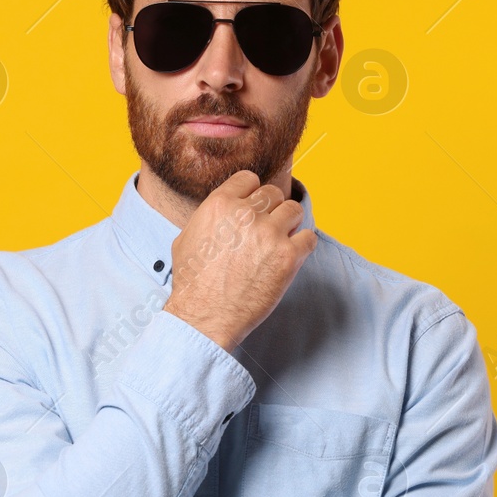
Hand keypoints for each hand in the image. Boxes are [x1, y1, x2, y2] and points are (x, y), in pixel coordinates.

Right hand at [162, 170, 316, 351]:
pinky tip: (290, 256)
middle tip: (265, 230)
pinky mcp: (288, 257)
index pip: (249, 179)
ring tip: (279, 242)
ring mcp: (270, 234)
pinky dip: (302, 245)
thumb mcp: (186, 237)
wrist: (204, 317)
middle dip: (271, 210)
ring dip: (289, 224)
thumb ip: (209, 216)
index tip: (253, 208)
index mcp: (220, 204)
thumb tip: (224, 209)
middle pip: (273, 193)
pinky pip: (309, 237)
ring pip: (294, 210)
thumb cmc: (192, 282)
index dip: (252, 194)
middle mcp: (246, 214)